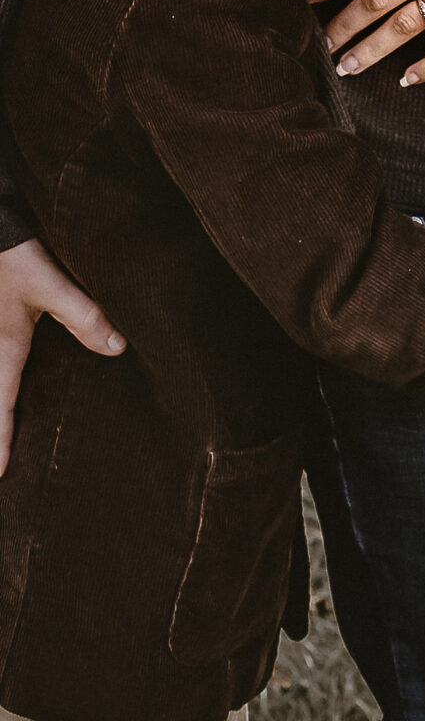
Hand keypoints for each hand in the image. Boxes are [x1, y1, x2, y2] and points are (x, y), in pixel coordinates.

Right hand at [0, 238, 125, 474]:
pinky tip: (11, 375)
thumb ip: (85, 316)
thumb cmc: (13, 256)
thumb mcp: (52, 286)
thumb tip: (118, 349)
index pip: (1, 406)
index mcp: (3, 350)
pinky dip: (2, 380)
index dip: (0, 441)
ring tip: (4, 430)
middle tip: (1, 464)